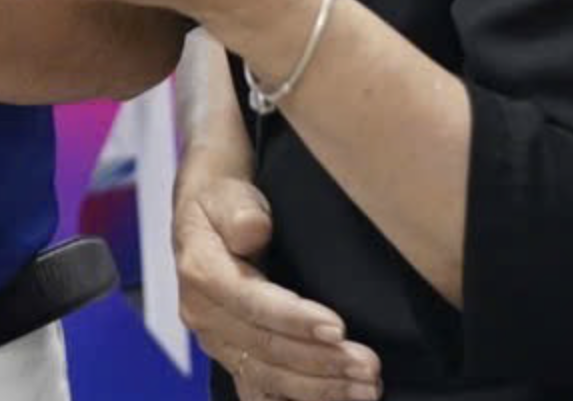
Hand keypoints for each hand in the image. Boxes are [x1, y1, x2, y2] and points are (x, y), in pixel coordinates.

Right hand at [176, 167, 380, 400]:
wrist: (205, 218)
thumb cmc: (225, 202)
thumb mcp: (226, 193)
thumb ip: (238, 210)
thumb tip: (251, 229)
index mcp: (202, 274)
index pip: (253, 303)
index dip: (294, 319)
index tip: (339, 327)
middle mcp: (204, 316)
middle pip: (266, 348)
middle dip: (321, 360)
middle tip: (369, 367)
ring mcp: (217, 342)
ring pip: (269, 376)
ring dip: (320, 387)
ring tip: (366, 388)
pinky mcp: (233, 357)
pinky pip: (263, 390)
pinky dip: (299, 399)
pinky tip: (335, 400)